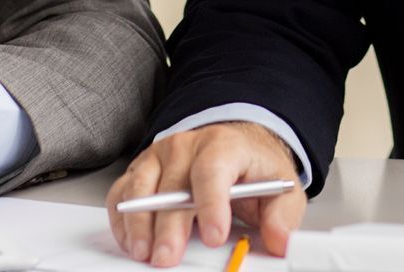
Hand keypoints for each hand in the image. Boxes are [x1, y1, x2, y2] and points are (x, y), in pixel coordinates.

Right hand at [106, 122, 305, 266]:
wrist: (236, 146)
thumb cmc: (252, 168)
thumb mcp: (279, 189)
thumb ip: (282, 216)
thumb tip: (280, 241)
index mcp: (223, 146)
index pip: (213, 171)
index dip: (212, 204)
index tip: (214, 235)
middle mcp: (187, 146)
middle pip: (173, 186)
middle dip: (169, 226)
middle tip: (169, 256)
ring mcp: (159, 156)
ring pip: (140, 186)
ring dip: (139, 223)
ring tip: (144, 252)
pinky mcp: (141, 169)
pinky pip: (122, 192)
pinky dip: (122, 219)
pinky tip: (131, 241)